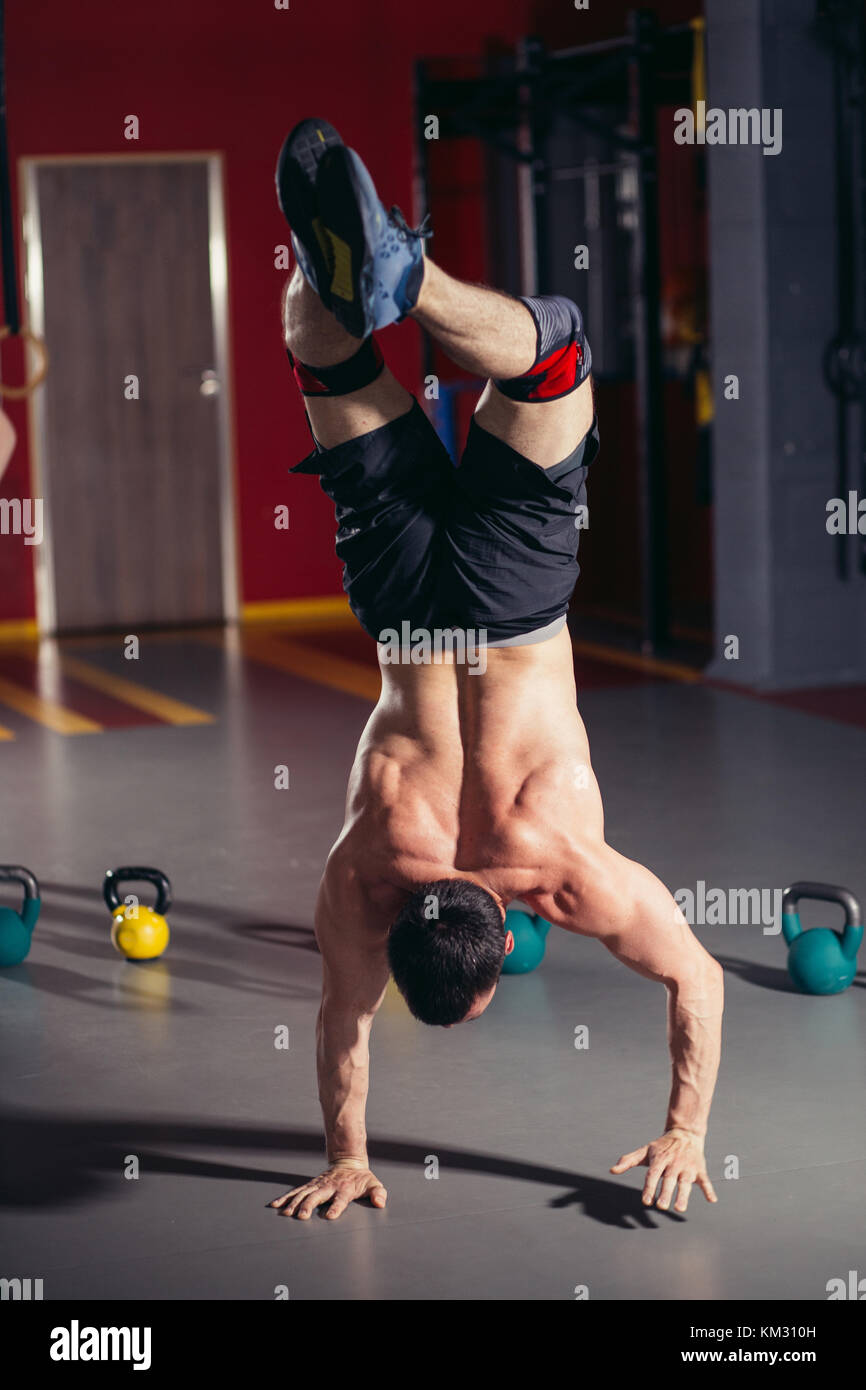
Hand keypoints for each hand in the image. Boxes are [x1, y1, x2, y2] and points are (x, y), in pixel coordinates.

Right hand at [269, 1163, 387, 1220]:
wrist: (348, 1162)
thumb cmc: (361, 1178)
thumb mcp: (373, 1184)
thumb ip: (378, 1193)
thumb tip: (380, 1201)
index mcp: (344, 1188)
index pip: (340, 1199)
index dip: (336, 1207)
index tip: (330, 1216)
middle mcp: (329, 1186)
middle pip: (317, 1196)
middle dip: (308, 1206)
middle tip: (301, 1216)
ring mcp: (318, 1185)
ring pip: (304, 1194)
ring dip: (294, 1203)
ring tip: (286, 1213)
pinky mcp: (310, 1186)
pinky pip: (296, 1192)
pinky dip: (285, 1198)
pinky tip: (276, 1205)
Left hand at [610, 1129, 717, 1212]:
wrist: (685, 1133)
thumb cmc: (662, 1146)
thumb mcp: (645, 1151)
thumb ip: (629, 1160)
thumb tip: (612, 1170)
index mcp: (659, 1160)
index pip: (653, 1175)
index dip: (649, 1188)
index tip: (646, 1201)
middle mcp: (673, 1164)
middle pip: (669, 1180)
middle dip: (666, 1193)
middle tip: (662, 1206)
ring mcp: (687, 1167)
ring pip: (685, 1183)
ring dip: (683, 1195)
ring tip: (679, 1208)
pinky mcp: (699, 1169)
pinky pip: (705, 1180)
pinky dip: (709, 1189)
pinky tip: (712, 1200)